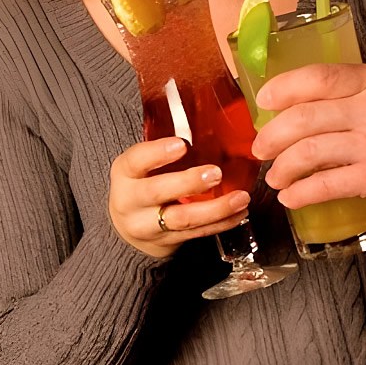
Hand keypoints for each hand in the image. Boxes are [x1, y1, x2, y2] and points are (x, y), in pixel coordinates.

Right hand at [108, 138, 249, 258]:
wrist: (127, 228)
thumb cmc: (141, 184)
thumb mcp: (141, 165)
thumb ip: (164, 150)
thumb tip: (207, 122)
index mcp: (125, 173)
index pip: (136, 161)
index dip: (157, 153)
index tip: (181, 144)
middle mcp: (131, 201)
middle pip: (157, 192)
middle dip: (188, 183)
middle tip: (215, 173)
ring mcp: (148, 225)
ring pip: (182, 219)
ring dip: (215, 209)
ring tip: (240, 197)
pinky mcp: (168, 242)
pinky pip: (197, 234)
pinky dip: (221, 224)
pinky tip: (239, 213)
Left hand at [250, 63, 365, 214]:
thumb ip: (352, 91)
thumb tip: (298, 104)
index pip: (317, 76)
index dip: (283, 88)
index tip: (264, 100)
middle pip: (304, 117)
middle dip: (272, 135)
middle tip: (261, 148)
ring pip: (309, 152)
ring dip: (282, 166)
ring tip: (275, 176)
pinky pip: (325, 184)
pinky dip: (300, 192)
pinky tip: (290, 197)